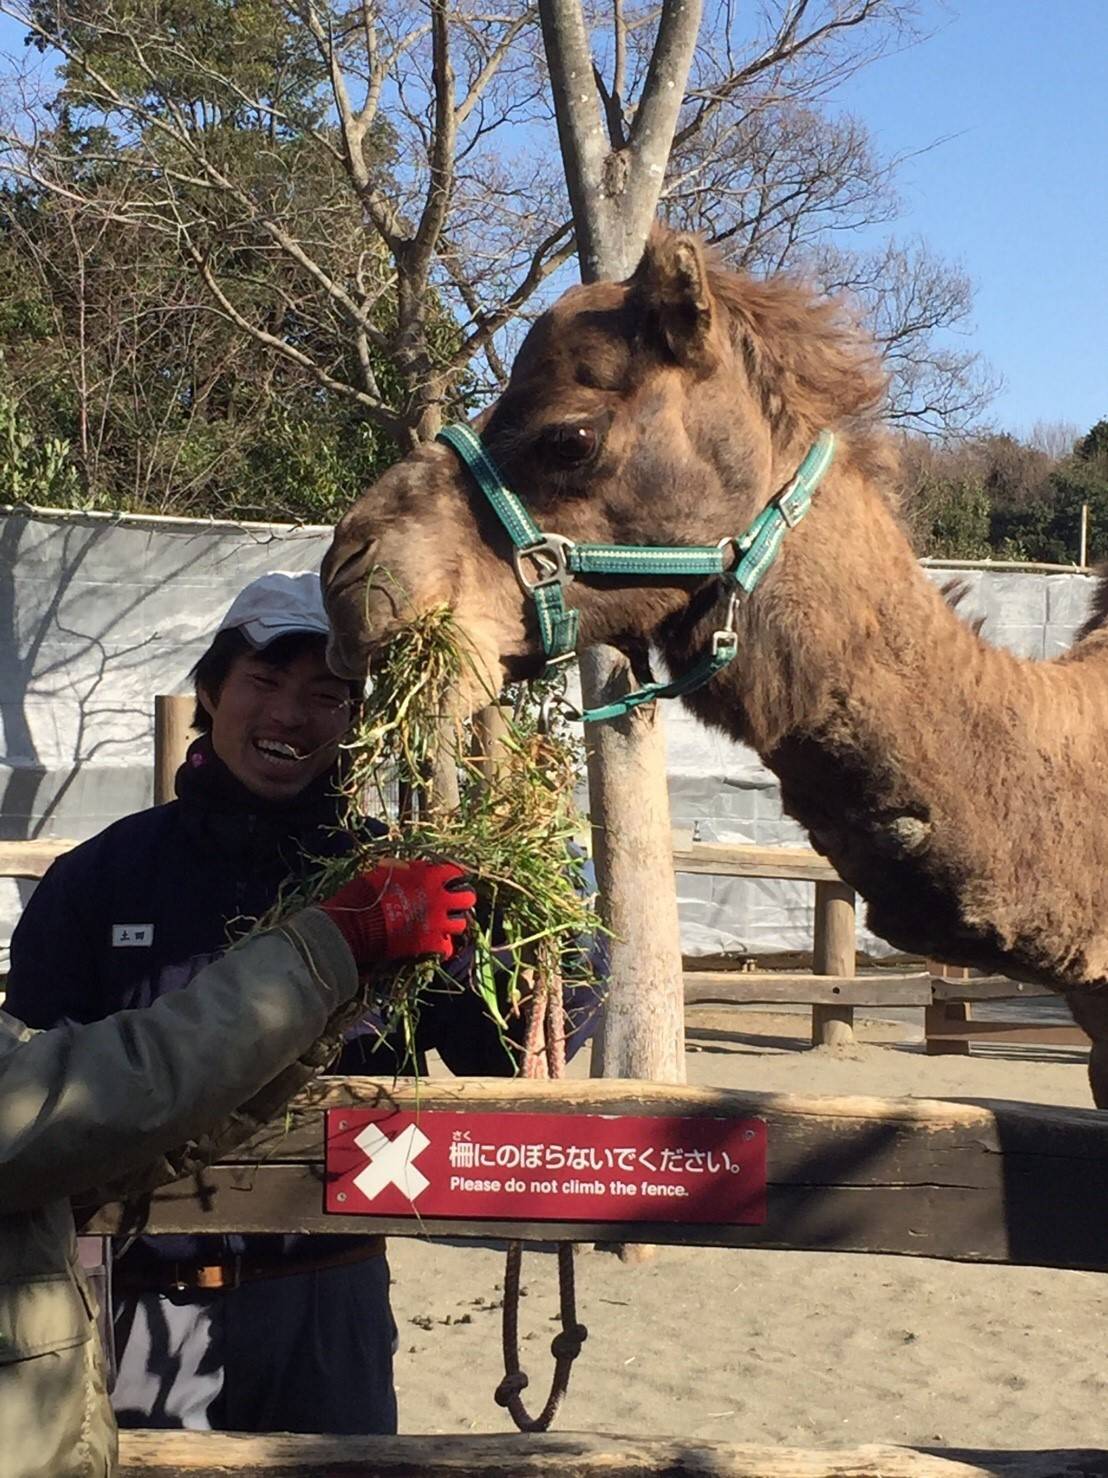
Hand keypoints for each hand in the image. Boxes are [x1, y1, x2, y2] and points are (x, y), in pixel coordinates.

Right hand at [318, 858, 476, 964]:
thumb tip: (412, 868)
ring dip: (453, 924)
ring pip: (461, 924)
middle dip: (461, 900)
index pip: (455, 873)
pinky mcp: (430, 945)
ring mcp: (437, 923)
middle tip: (451, 905)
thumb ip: (405, 869)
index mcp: (429, 877)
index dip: (452, 877)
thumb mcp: (384, 871)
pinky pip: (448, 948)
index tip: (447, 882)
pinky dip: (443, 947)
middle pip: (467, 898)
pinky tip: (434, 945)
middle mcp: (439, 899)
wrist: (355, 925)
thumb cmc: (365, 893)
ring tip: (443, 925)